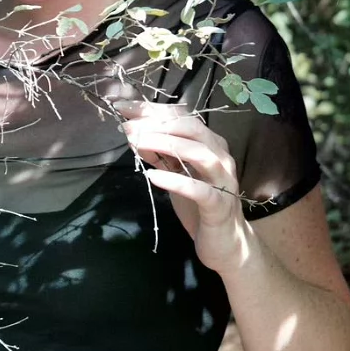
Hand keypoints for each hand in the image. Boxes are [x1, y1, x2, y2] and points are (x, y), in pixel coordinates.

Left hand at [114, 99, 250, 273]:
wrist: (226, 244)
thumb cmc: (199, 205)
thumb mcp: (176, 173)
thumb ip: (160, 153)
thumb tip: (134, 132)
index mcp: (209, 143)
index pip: (180, 117)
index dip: (151, 109)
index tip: (123, 106)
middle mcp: (219, 155)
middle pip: (190, 128)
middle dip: (157, 122)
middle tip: (127, 125)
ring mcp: (223, 179)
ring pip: (198, 153)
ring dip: (166, 144)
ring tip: (136, 142)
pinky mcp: (219, 205)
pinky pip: (199, 190)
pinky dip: (176, 181)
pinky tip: (152, 177)